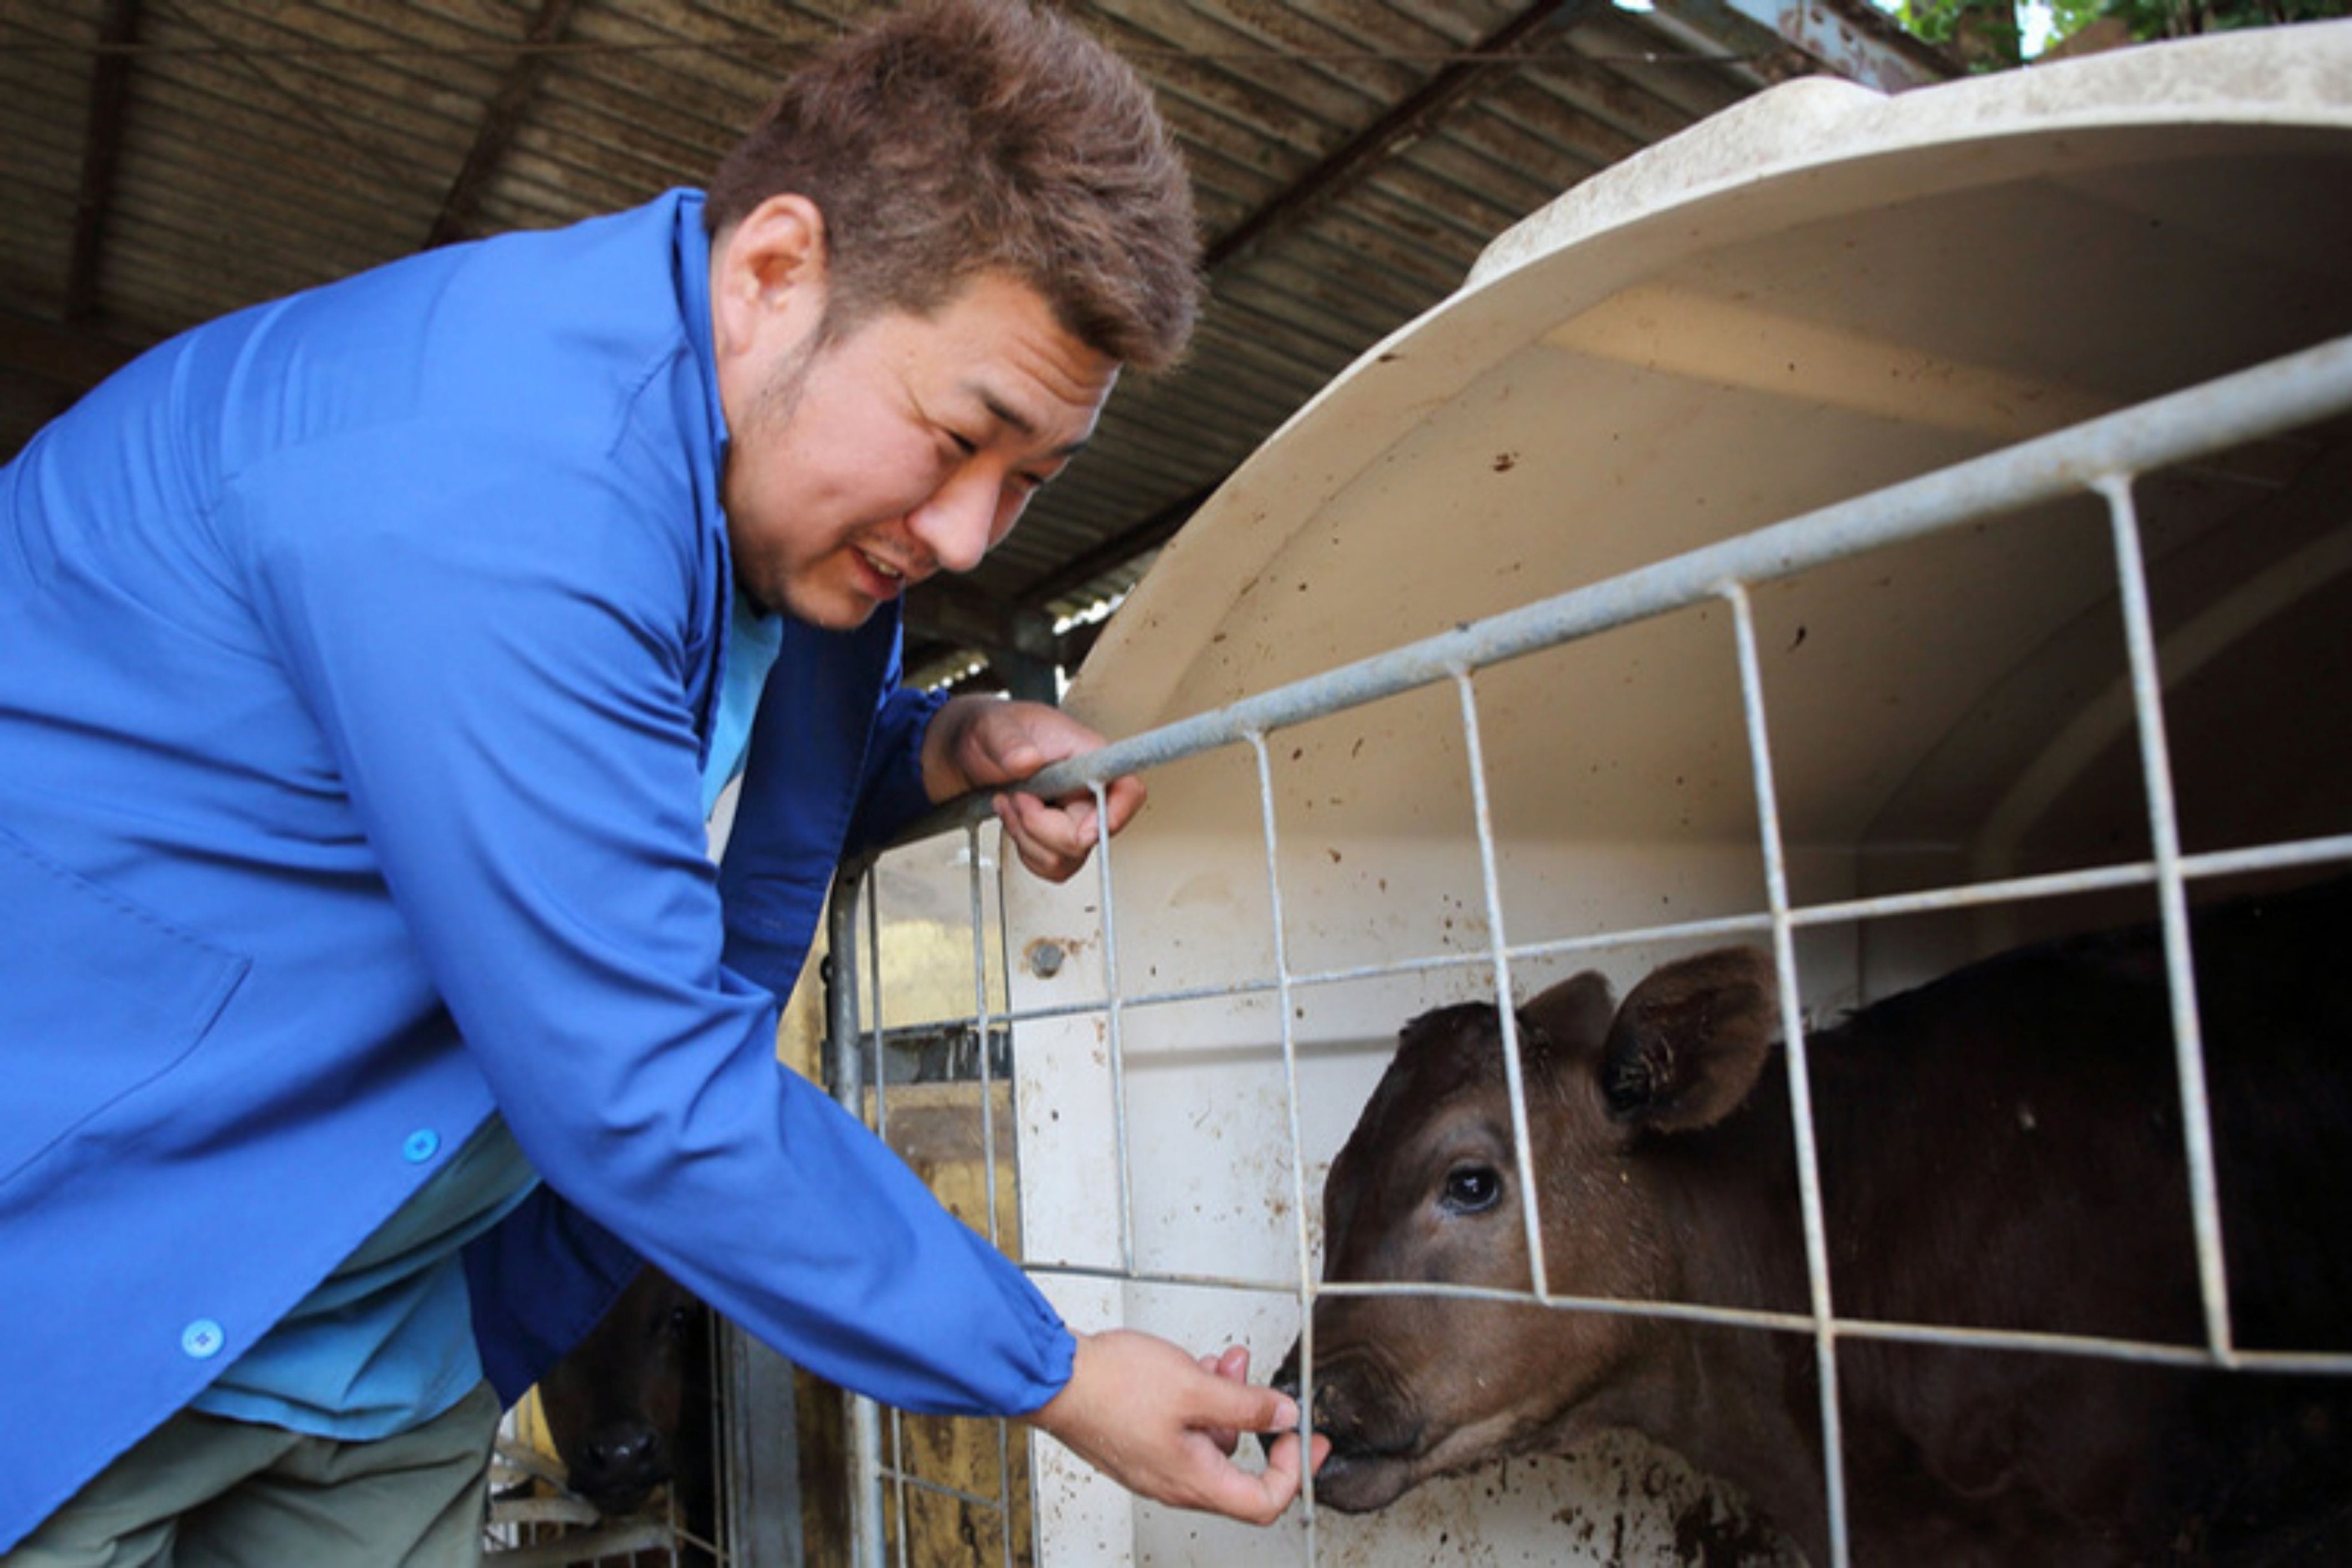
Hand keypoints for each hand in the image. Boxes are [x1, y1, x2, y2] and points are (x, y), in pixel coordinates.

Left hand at [920, 696, 1145, 881]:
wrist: (971, 749)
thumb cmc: (992, 731)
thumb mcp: (993, 726)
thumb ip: (1009, 743)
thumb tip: (1025, 760)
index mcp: (1087, 758)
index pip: (1127, 790)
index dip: (1115, 815)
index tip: (1084, 829)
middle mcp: (1088, 791)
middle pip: (1091, 836)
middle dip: (1041, 827)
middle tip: (1017, 798)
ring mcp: (1074, 818)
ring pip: (1068, 858)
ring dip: (1027, 838)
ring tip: (1009, 805)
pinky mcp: (1058, 838)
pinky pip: (1053, 867)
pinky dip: (1026, 852)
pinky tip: (1013, 822)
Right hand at [1026, 1330, 1327, 1524]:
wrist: (1052, 1377)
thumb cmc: (1110, 1386)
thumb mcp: (1195, 1387)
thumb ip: (1246, 1405)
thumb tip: (1284, 1415)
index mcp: (1192, 1480)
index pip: (1264, 1502)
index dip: (1295, 1472)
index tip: (1305, 1439)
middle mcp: (1174, 1480)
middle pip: (1237, 1467)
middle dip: (1256, 1418)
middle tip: (1264, 1386)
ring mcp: (1154, 1463)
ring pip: (1209, 1439)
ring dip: (1226, 1399)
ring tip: (1225, 1362)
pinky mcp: (1139, 1442)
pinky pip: (1183, 1428)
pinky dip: (1198, 1398)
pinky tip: (1194, 1367)